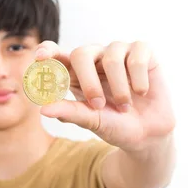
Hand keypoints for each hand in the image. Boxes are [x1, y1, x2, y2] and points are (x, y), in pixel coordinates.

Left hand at [35, 40, 175, 151]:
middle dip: (88, 81)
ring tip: (125, 106)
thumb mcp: (91, 121)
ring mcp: (119, 52)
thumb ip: (69, 112)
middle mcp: (95, 58)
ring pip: (112, 57)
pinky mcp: (143, 52)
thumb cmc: (114, 125)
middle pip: (81, 53)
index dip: (47, 51)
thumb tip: (42, 109)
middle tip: (97, 105)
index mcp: (76, 73)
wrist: (147, 135)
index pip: (57, 54)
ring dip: (119, 87)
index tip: (40, 59)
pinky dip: (138, 79)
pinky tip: (141, 91)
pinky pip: (136, 58)